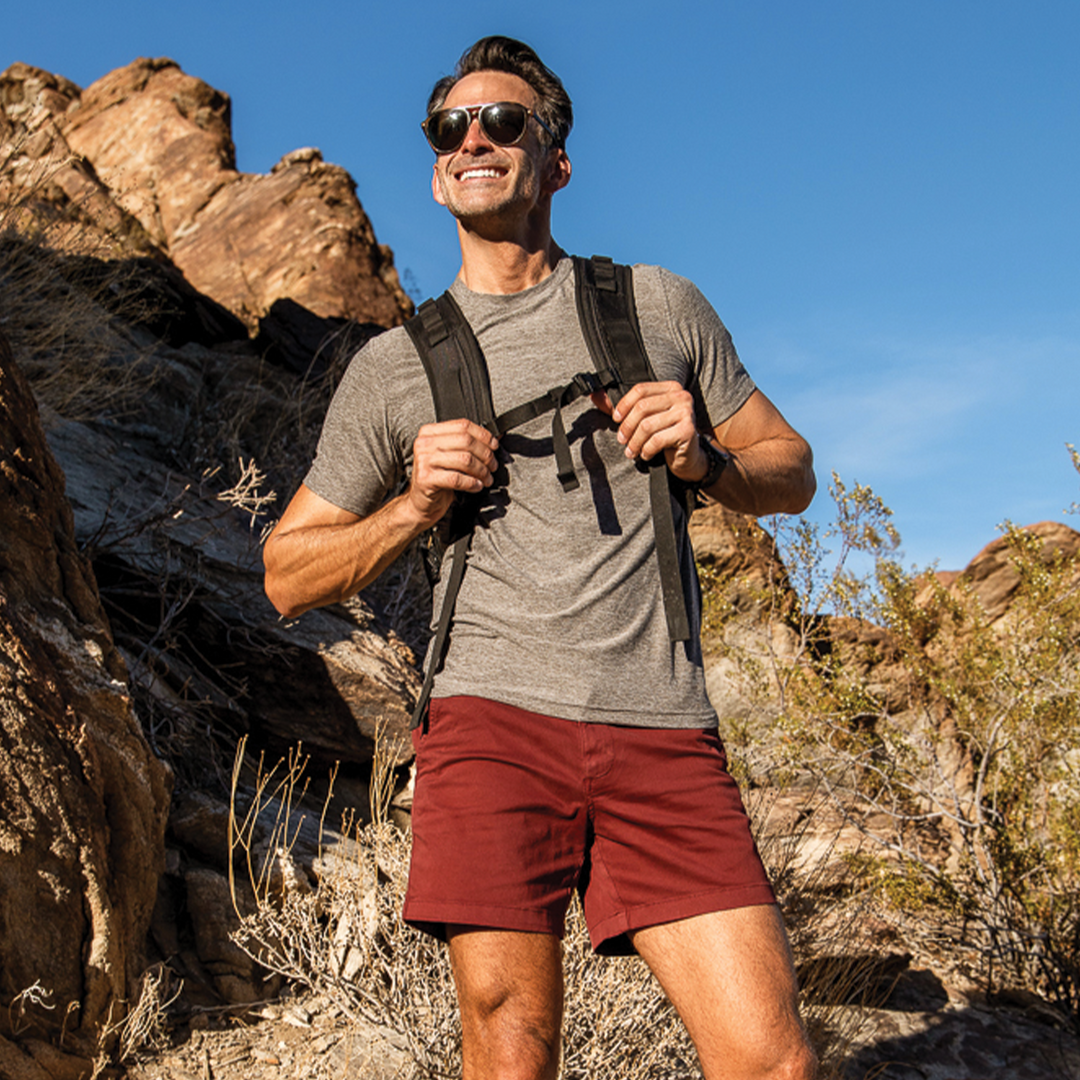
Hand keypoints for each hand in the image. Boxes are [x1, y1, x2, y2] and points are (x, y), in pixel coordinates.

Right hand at [407, 418, 499, 526]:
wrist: (421, 502)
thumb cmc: (438, 478)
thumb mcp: (450, 455)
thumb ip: (467, 444)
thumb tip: (495, 438)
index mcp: (430, 432)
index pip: (463, 425)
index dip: (483, 435)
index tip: (494, 445)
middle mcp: (424, 443)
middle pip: (466, 441)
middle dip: (485, 454)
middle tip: (493, 465)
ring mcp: (424, 460)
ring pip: (464, 460)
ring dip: (482, 471)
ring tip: (486, 478)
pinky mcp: (426, 478)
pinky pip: (457, 479)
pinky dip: (472, 483)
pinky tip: (476, 486)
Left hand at [591, 382, 706, 482]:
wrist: (689, 457)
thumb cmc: (665, 435)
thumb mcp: (645, 419)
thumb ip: (622, 407)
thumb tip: (594, 395)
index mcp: (671, 388)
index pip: (641, 389)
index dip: (624, 404)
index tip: (616, 419)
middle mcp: (681, 397)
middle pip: (642, 408)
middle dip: (627, 427)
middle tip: (622, 440)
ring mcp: (686, 413)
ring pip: (647, 426)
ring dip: (634, 442)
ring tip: (631, 451)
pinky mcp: (688, 431)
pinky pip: (657, 440)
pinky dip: (646, 450)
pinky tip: (646, 454)